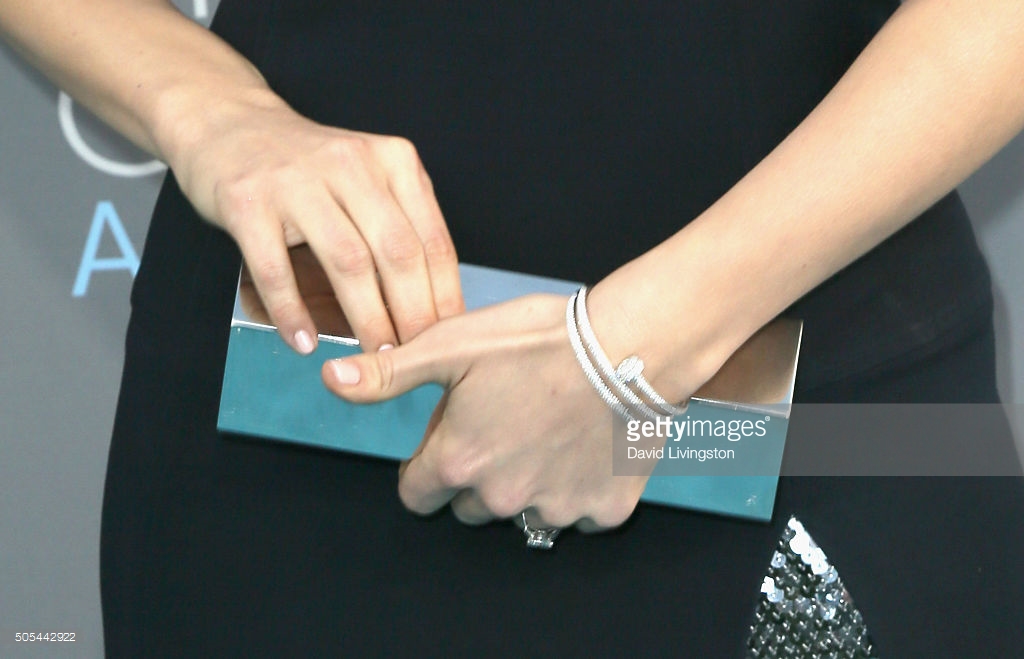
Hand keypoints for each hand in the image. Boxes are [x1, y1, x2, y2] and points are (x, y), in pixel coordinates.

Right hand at [167, 91, 462, 352]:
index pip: (432, 239)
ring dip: (366, 318)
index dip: (444, 296)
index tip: (448, 339)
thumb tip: (435, 303)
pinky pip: (275, 268)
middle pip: (397, 253)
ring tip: (375, 359)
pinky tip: (304, 342)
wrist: (227, 122)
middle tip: (416, 358)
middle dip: (413, 314)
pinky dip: (292, 311)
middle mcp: (350, 166)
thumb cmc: (308, 168)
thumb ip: (401, 224)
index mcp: (392, 161)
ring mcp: (297, 182)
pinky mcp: (247, 202)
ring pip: (347, 261)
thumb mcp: (368, 178)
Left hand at [321, 294, 654, 530]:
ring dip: (527, 482)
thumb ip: (390, 372)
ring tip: (547, 429)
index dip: (425, 465)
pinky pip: (577, 513)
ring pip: (523, 511)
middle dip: (477, 474)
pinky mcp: (602, 510)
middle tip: (504, 423)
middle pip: (469, 507)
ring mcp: (555, 509)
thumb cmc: (541, 341)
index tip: (448, 440)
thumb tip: (333, 380)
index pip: (416, 494)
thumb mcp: (454, 344)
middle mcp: (502, 498)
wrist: (631, 346)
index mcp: (458, 461)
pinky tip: (584, 447)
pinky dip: (577, 488)